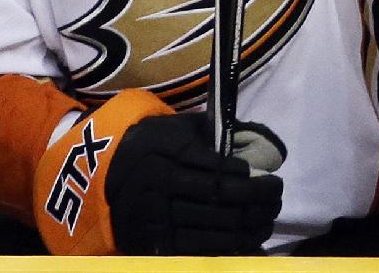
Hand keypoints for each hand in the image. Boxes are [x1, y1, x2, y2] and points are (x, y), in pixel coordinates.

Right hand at [104, 112, 283, 254]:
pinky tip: (249, 241)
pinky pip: (201, 249)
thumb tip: (259, 144)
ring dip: (250, 226)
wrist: (102, 176)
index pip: (217, 168)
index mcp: (165, 150)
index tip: (267, 176)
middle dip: (257, 199)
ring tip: (268, 218)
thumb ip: (212, 134)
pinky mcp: (155, 242)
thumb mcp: (175, 129)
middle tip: (276, 196)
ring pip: (215, 227)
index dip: (248, 176)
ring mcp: (156, 216)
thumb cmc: (151, 147)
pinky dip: (230, 247)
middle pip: (221, 198)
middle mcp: (159, 183)